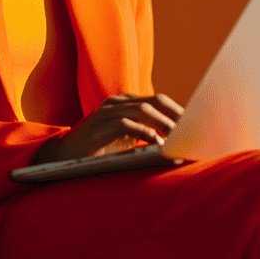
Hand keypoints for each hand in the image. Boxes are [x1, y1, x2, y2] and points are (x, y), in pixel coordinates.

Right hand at [32, 93, 183, 163]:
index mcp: (125, 102)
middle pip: (155, 101)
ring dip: (164, 125)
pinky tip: (156, 144)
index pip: (159, 100)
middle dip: (176, 115)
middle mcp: (117, 102)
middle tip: (193, 131)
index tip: (197, 125)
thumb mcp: (125, 140)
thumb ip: (146, 134)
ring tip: (179, 138)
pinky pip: (126, 125)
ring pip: (143, 111)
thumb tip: (176, 143)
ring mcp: (106, 112)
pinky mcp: (98, 127)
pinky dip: (144, 133)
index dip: (178, 111)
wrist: (62, 158)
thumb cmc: (98, 150)